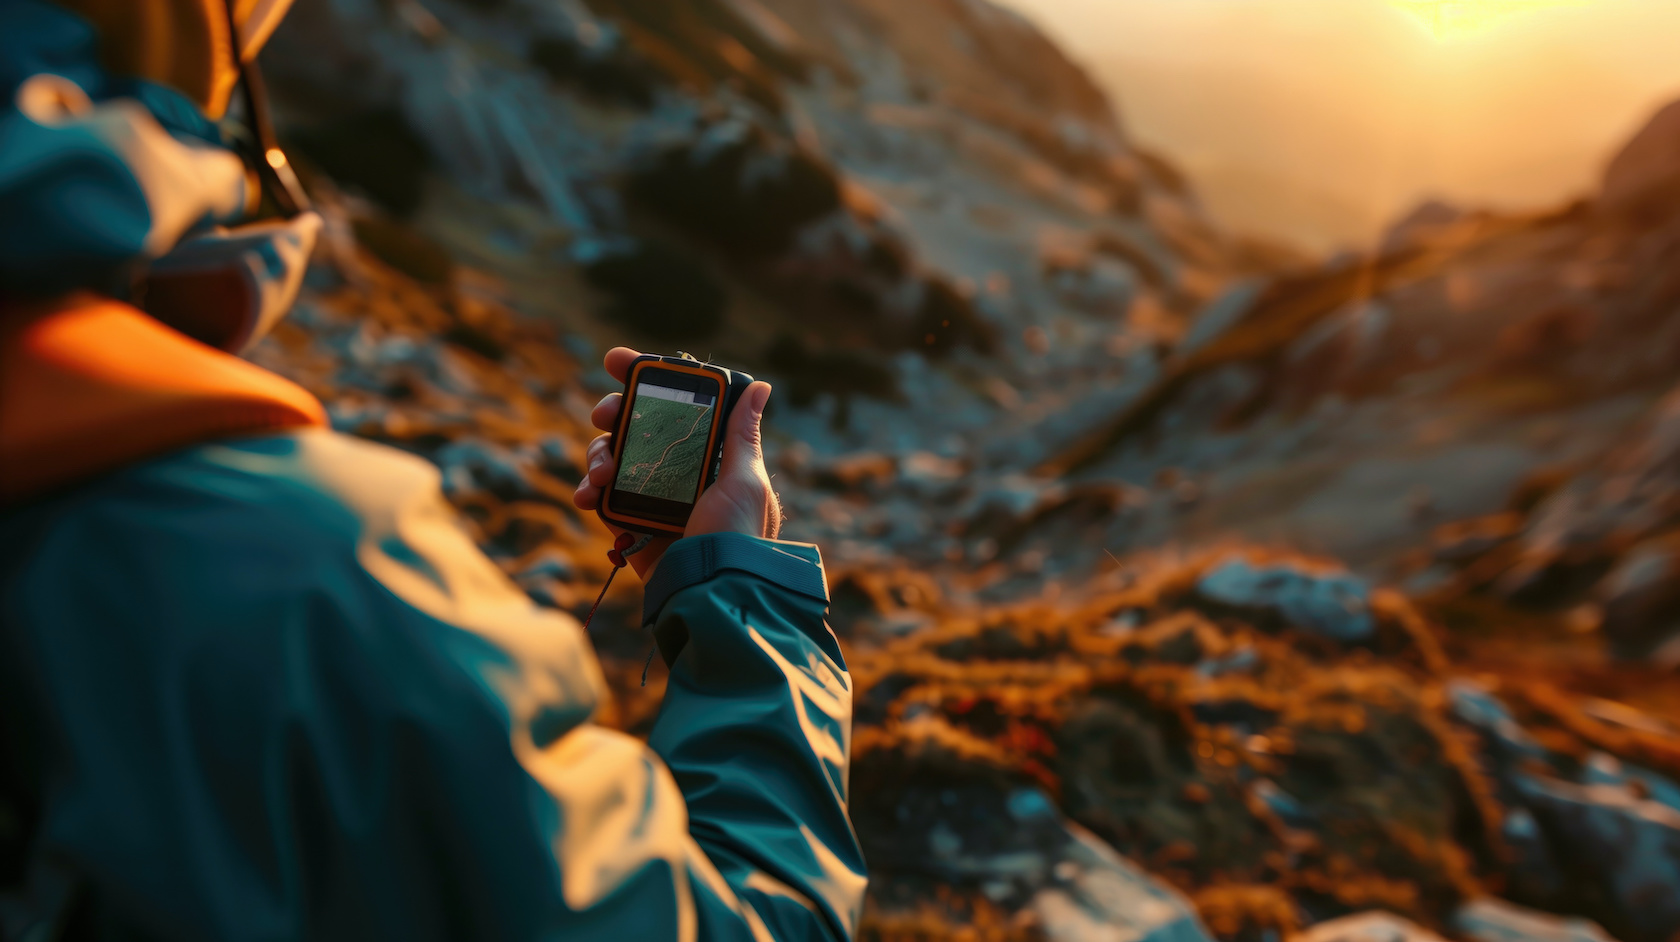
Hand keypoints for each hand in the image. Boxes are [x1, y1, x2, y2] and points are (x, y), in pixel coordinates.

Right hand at [572, 347, 781, 579]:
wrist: (712, 593)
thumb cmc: (736, 536)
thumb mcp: (744, 481)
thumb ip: (741, 436)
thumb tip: (760, 387)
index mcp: (709, 457)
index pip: (675, 408)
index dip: (644, 381)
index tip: (616, 360)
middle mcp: (679, 473)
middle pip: (636, 428)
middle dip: (614, 415)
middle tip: (604, 415)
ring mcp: (652, 498)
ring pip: (613, 458)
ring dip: (598, 455)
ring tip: (599, 473)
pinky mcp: (631, 526)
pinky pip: (602, 498)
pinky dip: (589, 491)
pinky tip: (586, 495)